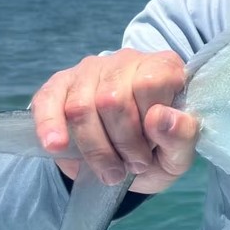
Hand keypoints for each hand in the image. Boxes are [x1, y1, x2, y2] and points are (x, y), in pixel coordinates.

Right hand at [30, 48, 198, 193]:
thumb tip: (160, 117)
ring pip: (81, 106)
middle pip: (112, 99)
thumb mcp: (179, 154)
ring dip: (95, 148)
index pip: (150, 83)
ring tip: (110, 169)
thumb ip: (181, 136)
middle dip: (122, 143)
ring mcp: (91, 69)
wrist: (125, 162)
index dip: (147, 123)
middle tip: (132, 164)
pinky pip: (48, 101)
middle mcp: (127, 60)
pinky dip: (49, 127)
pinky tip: (56, 146)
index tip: (152, 149)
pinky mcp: (60, 84)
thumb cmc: (157, 151)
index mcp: (164, 68)